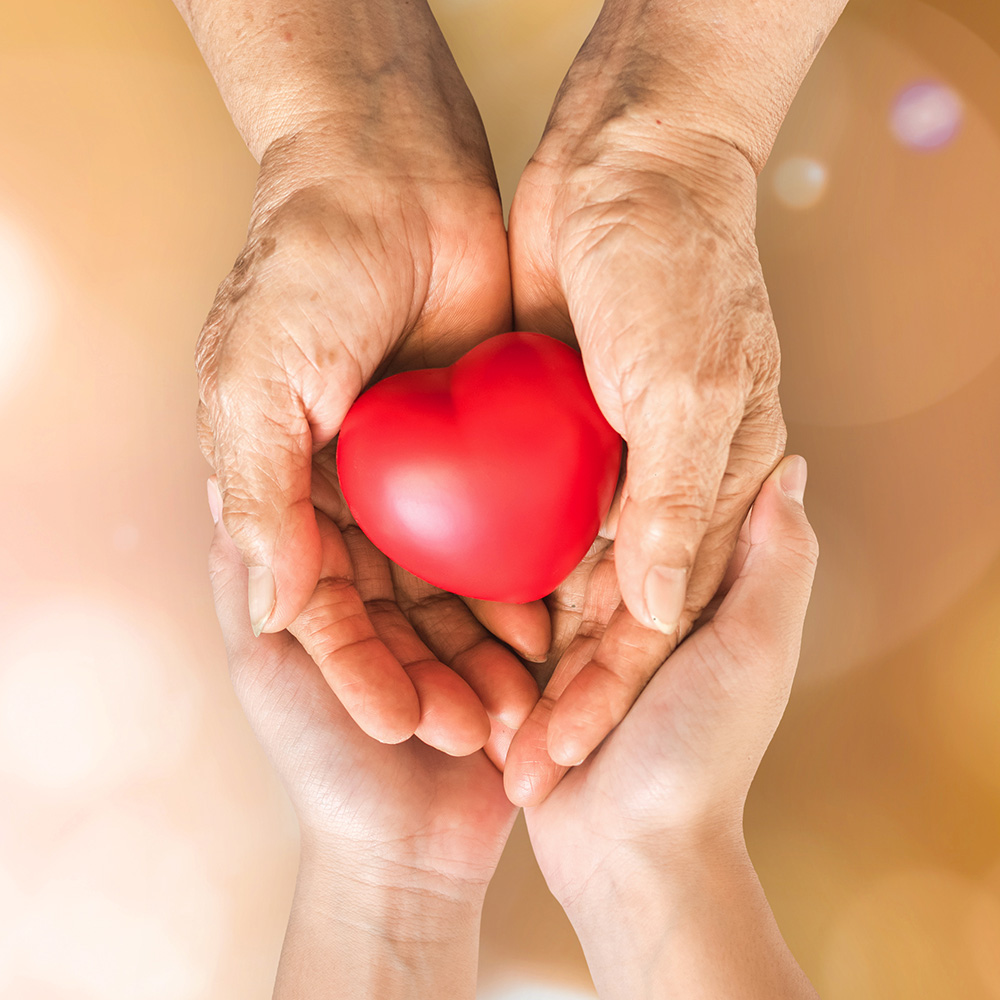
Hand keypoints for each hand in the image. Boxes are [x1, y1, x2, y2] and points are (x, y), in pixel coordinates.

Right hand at [197, 101, 546, 752]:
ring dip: (478, 647)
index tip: (401, 725)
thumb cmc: (303, 270)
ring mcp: (419, 475)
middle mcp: (353, 494)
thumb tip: (271, 605)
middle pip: (391, 613)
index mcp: (288, 490)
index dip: (359, 671)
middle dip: (429, 676)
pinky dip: (520, 582)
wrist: (390, 173)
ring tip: (520, 702)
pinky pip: (501, 530)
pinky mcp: (480, 447)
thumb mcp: (254, 382)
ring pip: (449, 587)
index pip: (322, 607)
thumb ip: (259, 494)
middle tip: (476, 731)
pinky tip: (549, 628)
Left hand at [206, 477, 519, 887]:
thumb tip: (223, 485)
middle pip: (434, 550)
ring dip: (490, 622)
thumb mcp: (263, 664)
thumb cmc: (319, 761)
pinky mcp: (499, 656)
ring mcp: (452, 627)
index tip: (412, 473)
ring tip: (494, 668)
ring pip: (479, 592)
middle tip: (474, 564)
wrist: (403, 856)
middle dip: (454, 567)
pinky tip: (532, 652)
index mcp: (341, 591)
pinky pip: (517, 630)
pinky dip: (520, 643)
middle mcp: (397, 598)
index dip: (390, 501)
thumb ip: (243, 581)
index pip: (367, 521)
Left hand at [504, 114, 784, 795]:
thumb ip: (680, 505)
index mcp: (709, 491)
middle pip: (596, 615)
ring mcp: (592, 460)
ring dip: (508, 638)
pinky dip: (483, 561)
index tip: (555, 757)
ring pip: (547, 574)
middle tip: (495, 752)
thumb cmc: (683, 271)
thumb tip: (659, 610)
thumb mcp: (693, 390)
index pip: (654, 623)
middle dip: (548, 685)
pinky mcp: (542, 427)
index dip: (606, 696)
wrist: (629, 164)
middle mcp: (651, 487)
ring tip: (461, 702)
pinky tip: (443, 612)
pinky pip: (510, 512)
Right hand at [522, 456, 819, 998]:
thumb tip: (790, 465)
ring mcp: (594, 644)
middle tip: (528, 444)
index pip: (674, 508)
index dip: (646, 461)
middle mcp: (650, 614)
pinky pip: (514, 623)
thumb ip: (776, 560)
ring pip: (550, 576)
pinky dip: (500, 610)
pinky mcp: (547, 672)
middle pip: (602, 536)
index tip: (614, 411)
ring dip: (529, 559)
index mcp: (704, 599)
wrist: (626, 852)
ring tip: (488, 495)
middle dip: (569, 504)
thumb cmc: (701, 753)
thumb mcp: (753, 648)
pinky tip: (462, 553)